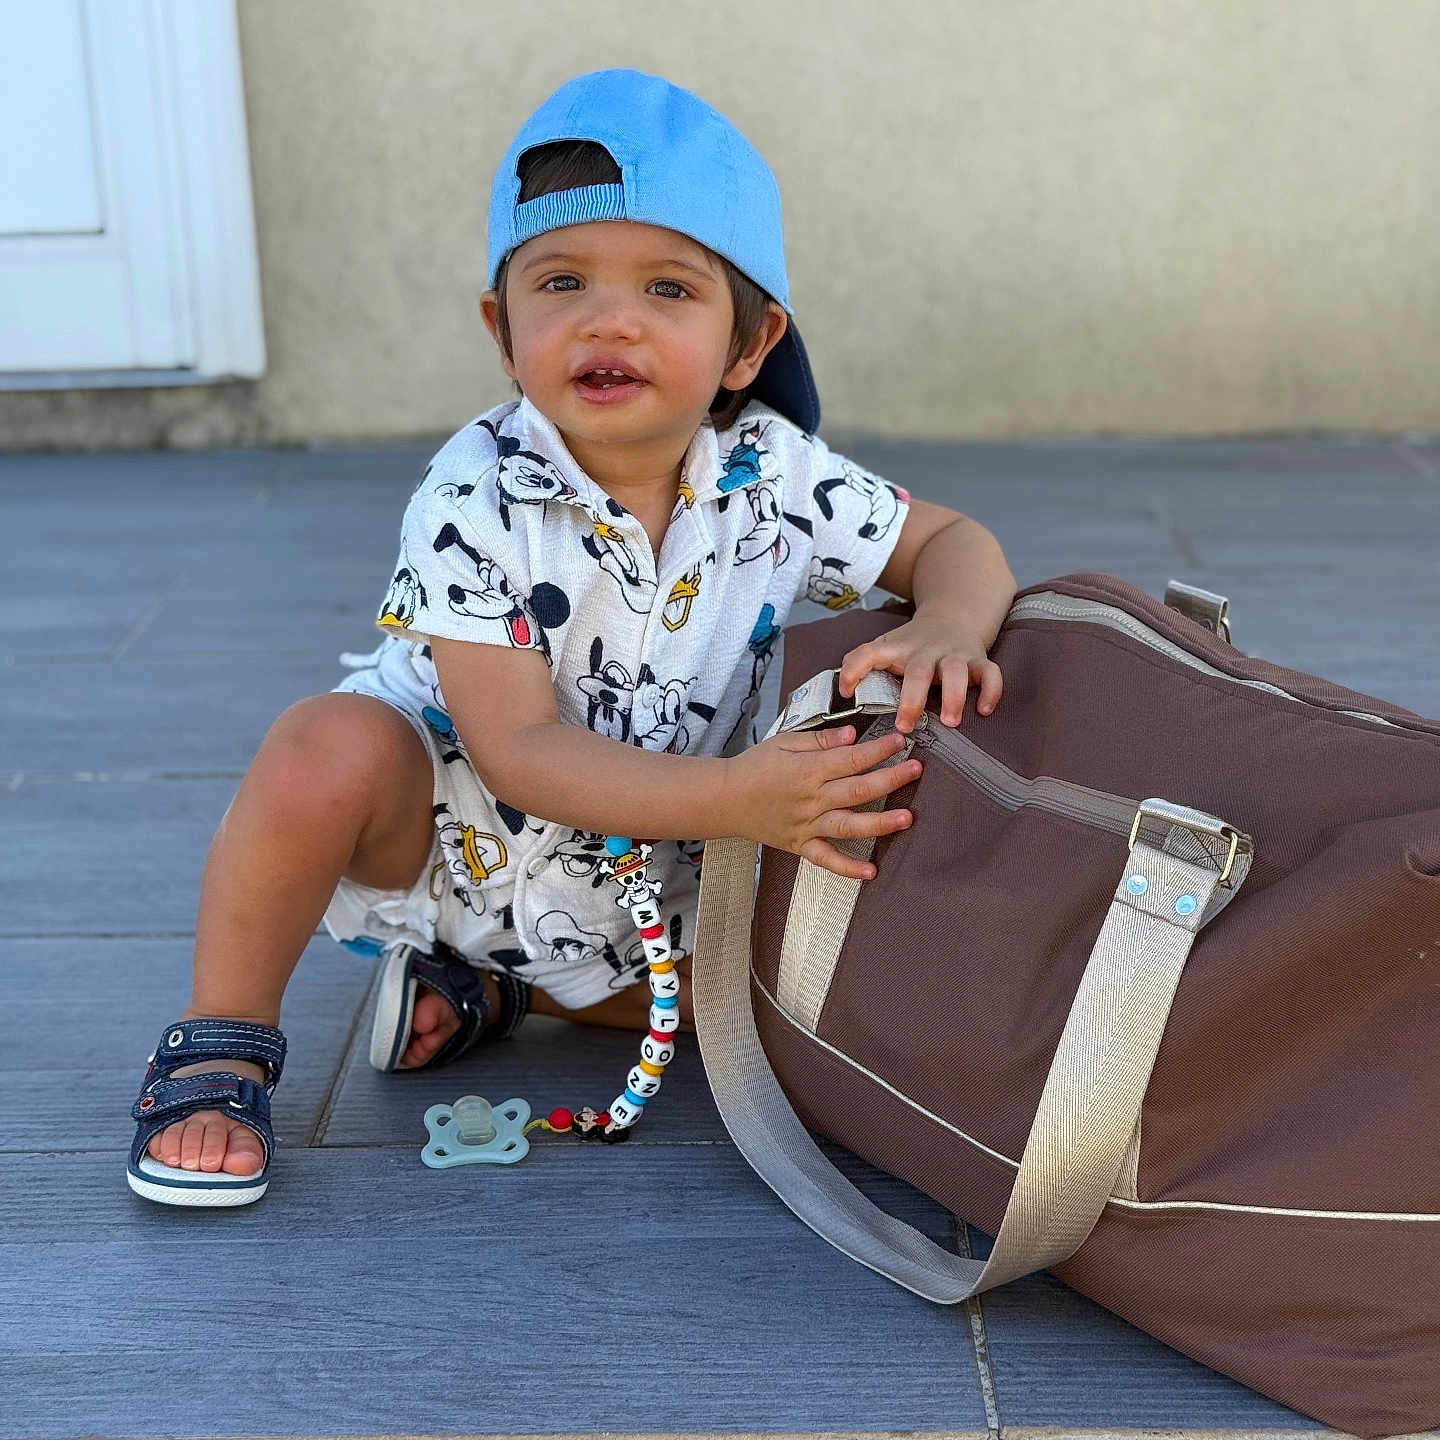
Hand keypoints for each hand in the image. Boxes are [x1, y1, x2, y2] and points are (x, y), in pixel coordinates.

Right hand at [722, 724, 920, 879]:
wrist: (723, 798)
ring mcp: (807, 825)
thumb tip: (851, 735)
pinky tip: (871, 871)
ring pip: (848, 825)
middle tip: (915, 770)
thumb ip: (819, 739)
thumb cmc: (754, 767)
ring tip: (907, 819)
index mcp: (808, 770)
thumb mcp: (784, 742)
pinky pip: (826, 859)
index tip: (900, 741)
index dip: (878, 749)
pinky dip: (848, 868)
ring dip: (880, 823)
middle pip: (857, 790)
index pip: (851, 759)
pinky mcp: (800, 845)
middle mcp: (811, 799)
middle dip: (890, 779)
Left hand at [836, 615, 1002, 733]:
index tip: (847, 694)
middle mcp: (927, 650)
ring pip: (956, 671)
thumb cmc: (914, 643)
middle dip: (912, 699)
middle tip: (905, 726)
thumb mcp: (885, 646)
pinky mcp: (979, 660)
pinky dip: (991, 691)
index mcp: (898, 648)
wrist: (954, 615)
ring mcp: (955, 654)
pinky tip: (983, 711)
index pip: (869, 653)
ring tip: (951, 722)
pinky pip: (991, 674)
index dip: (854, 670)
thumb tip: (843, 693)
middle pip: (919, 670)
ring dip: (954, 697)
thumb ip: (862, 664)